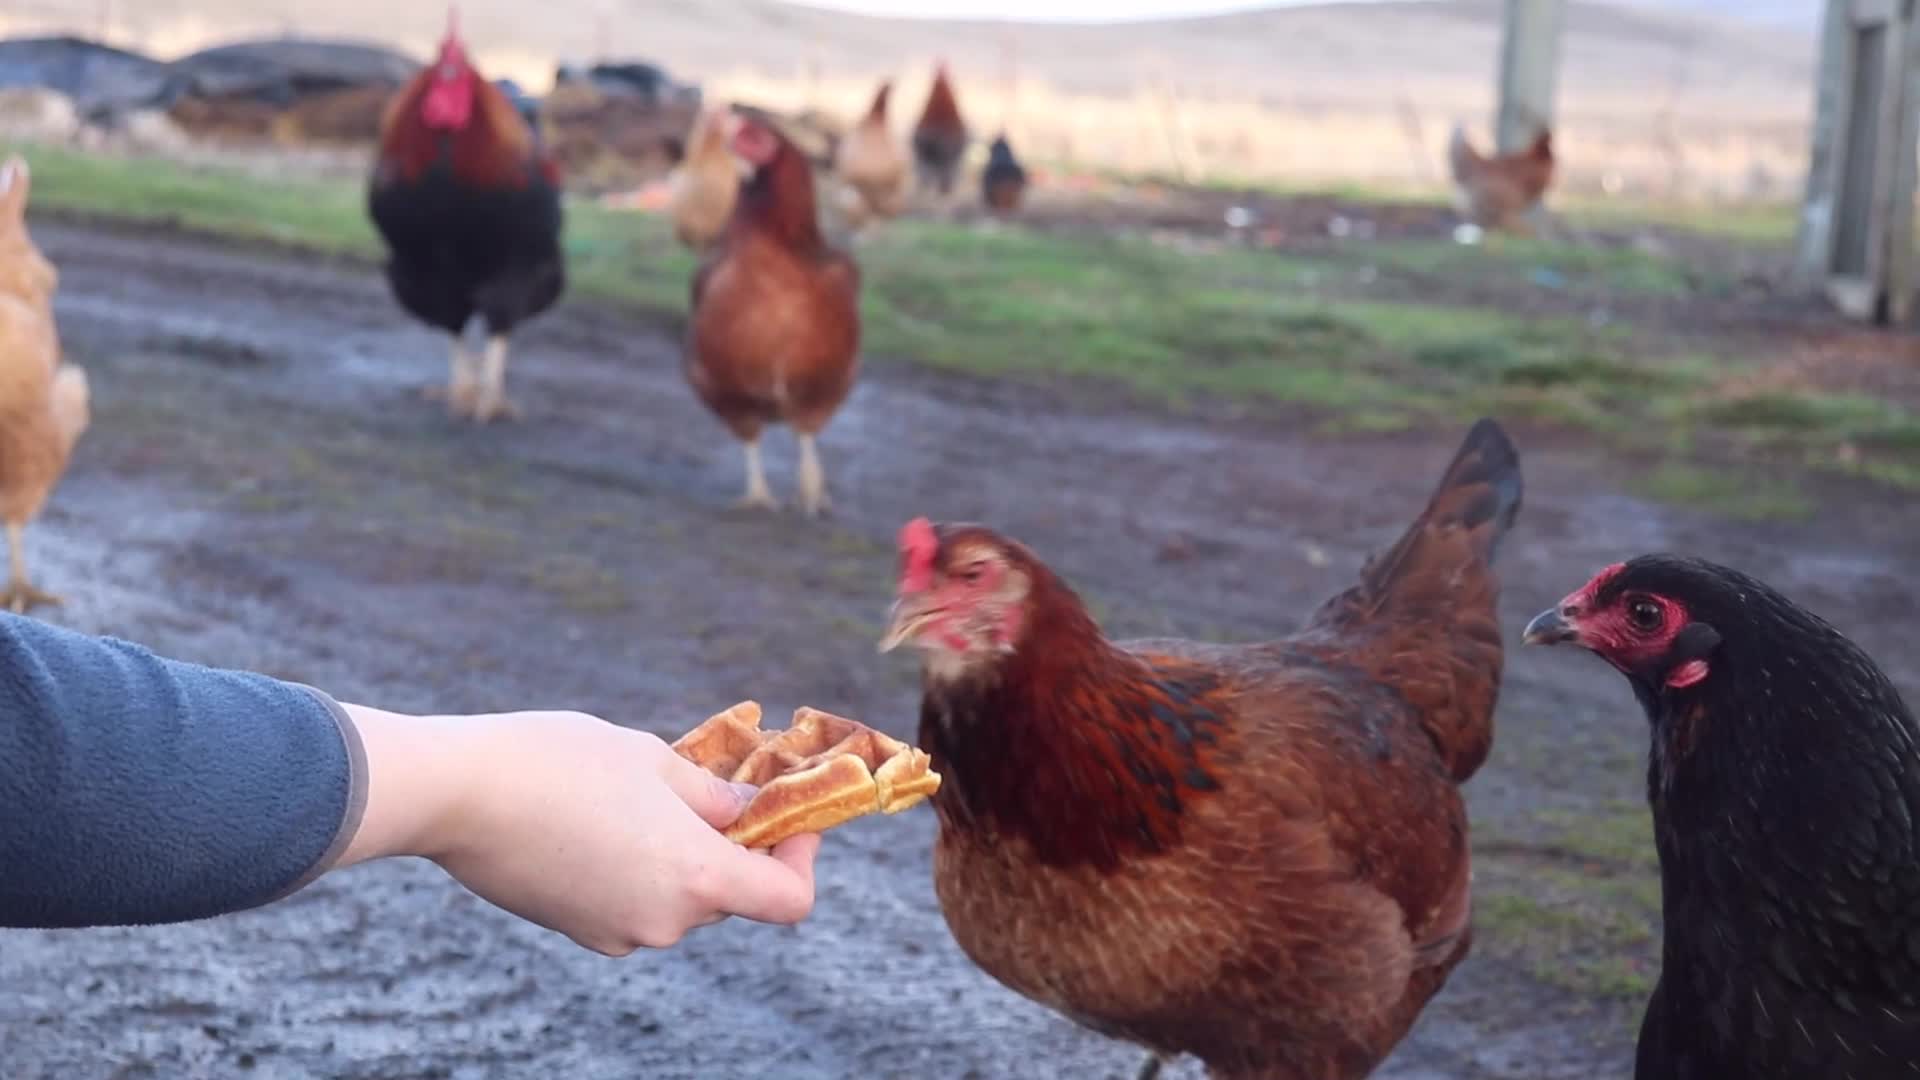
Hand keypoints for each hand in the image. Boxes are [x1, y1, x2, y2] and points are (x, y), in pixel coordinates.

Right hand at [337, 706, 819, 954]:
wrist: (457, 793)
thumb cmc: (559, 761)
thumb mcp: (652, 760)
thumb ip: (712, 794)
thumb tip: (748, 807)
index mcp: (696, 877)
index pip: (788, 900)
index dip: (802, 858)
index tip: (792, 815)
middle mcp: (664, 922)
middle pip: (729, 892)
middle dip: (734, 843)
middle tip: (722, 784)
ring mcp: (616, 932)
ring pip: (677, 895)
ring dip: (679, 852)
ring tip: (646, 793)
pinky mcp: (576, 929)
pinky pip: (632, 901)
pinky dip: (637, 867)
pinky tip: (601, 818)